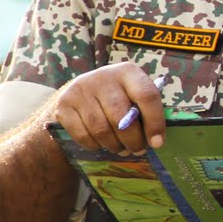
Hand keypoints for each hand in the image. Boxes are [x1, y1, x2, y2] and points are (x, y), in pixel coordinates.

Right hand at [53, 63, 167, 153]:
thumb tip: (155, 141)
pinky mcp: (64, 104)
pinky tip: (101, 143)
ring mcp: (81, 89)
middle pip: (121, 117)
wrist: (81, 91)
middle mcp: (103, 76)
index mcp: (128, 71)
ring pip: (101, 129)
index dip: (155, 122)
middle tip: (137, 150)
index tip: (157, 143)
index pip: (147, 96)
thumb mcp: (133, 95)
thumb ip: (145, 112)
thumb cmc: (118, 96)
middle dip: (133, 140)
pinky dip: (95, 145)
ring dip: (114, 145)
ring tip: (121, 148)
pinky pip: (83, 135)